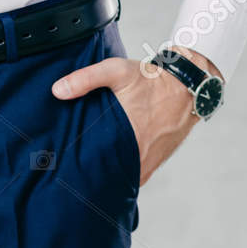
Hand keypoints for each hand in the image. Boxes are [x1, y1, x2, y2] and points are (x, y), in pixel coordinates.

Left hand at [49, 47, 221, 187]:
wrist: (189, 86)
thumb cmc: (153, 79)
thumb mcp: (116, 71)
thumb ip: (86, 79)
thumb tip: (58, 91)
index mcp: (127, 136)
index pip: (98, 164)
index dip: (80, 167)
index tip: (65, 166)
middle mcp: (140, 154)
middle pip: (109, 174)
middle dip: (92, 174)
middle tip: (72, 170)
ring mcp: (151, 160)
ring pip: (124, 176)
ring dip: (109, 174)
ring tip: (89, 169)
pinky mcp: (158, 160)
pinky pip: (137, 173)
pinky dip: (124, 171)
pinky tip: (111, 165)